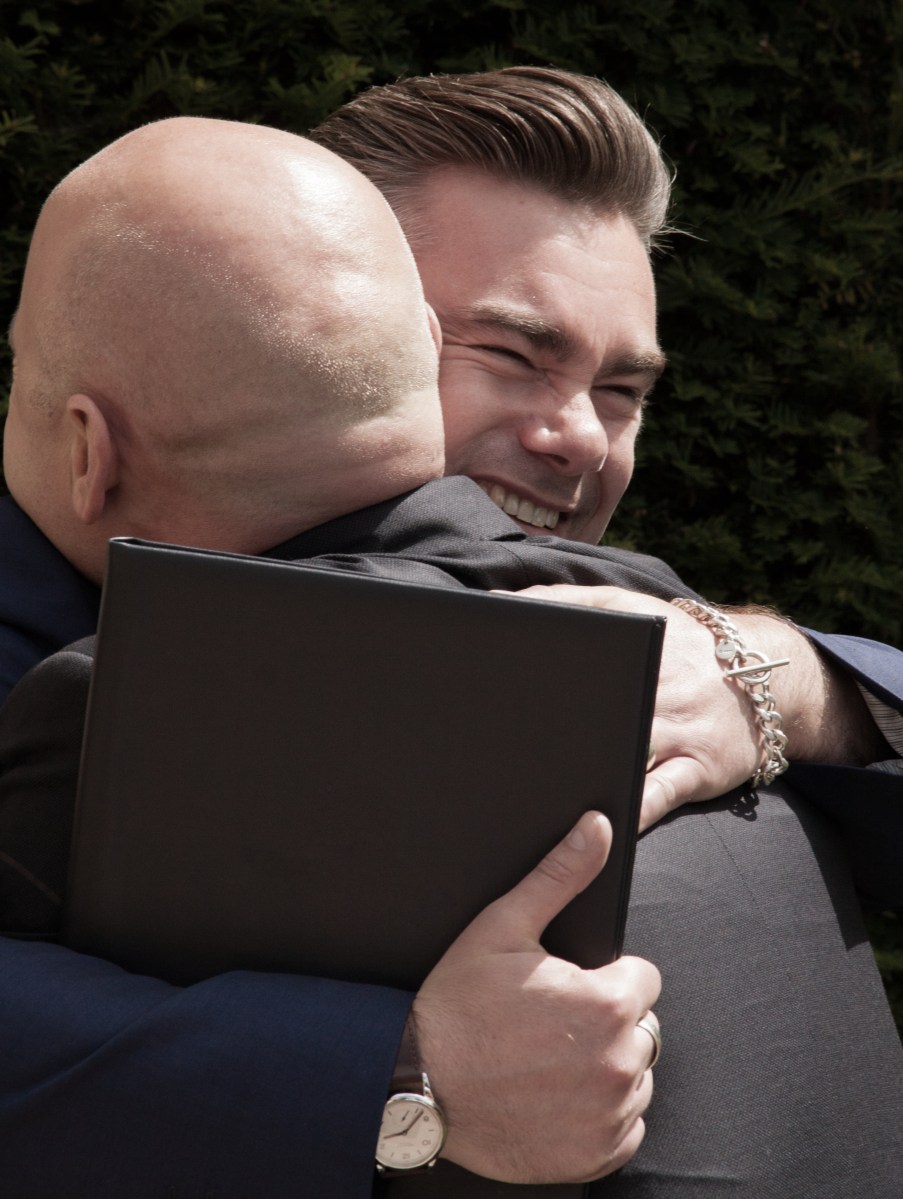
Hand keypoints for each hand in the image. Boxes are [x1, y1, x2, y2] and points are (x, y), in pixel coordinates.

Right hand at [414, 811, 659, 1183]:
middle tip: (550, 1023)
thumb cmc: (456, 1005)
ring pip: (634, 1076)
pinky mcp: (596, 1155)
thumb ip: (561, 875)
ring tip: (548, 1059)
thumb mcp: (503, 927)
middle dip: (606, 1020)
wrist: (415, 1085)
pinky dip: (598, 1115)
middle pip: (642, 1027)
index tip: (564, 987)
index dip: (604, 977)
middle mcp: (618, 1062)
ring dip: (604, 1067)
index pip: (643, 978)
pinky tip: (554, 1097)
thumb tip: (597, 827)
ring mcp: (608, 1114)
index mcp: (606, 1003)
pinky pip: (625, 1127)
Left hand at [504, 584, 884, 829]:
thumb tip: (498, 602)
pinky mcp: (697, 769)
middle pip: (594, 708)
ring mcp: (678, 729)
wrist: (767, 681)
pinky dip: (630, 813)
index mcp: (632, 641)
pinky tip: (595, 832)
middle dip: (546, 729)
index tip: (480, 684)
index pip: (573, 652)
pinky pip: (658, 795)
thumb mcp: (632, 605)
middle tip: (488, 749)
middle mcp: (655, 683)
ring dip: (582, 771)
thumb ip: (568, 600)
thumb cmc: (683, 644)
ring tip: (529, 793)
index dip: (527, 671)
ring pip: (623, 751)